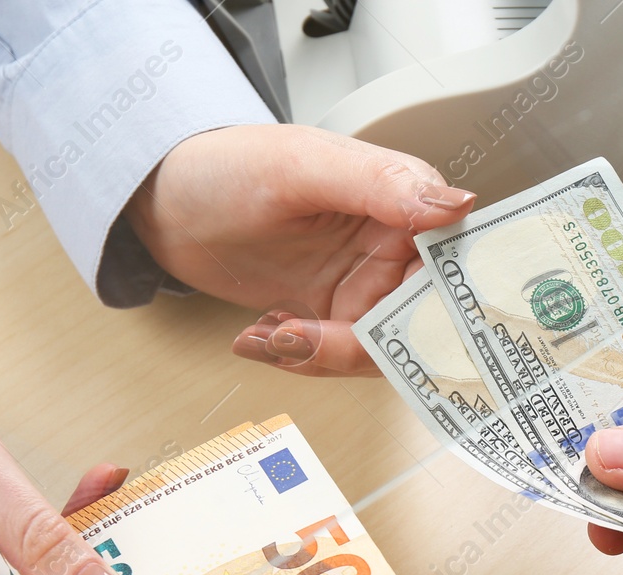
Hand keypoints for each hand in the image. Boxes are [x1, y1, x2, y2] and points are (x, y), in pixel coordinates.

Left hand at [128, 125, 475, 375]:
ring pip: (380, 352)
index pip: (454, 267)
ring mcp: (365, 286)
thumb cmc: (227, 166)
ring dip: (321, 357)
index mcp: (405, 203)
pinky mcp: (334, 316)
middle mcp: (395, 248)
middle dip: (362, 346)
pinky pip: (339, 359)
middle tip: (301, 337)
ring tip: (270, 333)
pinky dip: (300, 359)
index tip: (396, 332)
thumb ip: (381, 185)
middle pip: (420, 324)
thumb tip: (455, 205)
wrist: (167, 202)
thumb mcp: (303, 167)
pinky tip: (261, 334)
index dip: (439, 309)